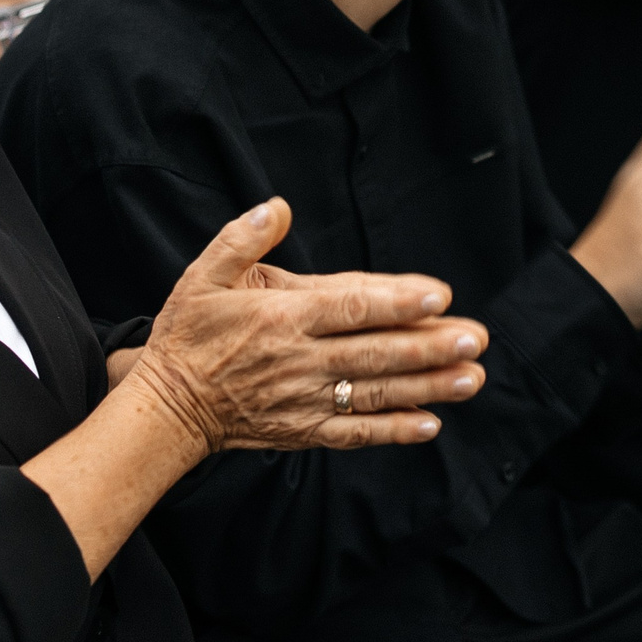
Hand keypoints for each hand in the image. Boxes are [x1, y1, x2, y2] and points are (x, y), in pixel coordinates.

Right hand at [124, 199, 488, 453]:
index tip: (440, 296)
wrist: (166, 407)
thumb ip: (241, 239)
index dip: (395, 302)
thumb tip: (276, 208)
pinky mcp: (303, 431)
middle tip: (475, 338)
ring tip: (471, 377)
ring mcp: (305, 400)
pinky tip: (431, 423)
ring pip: (374, 393)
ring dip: (426, 387)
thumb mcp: (203, 275)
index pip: (349, 307)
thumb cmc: (189, 334)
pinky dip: (393, 430)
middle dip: (427, 347)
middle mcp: (300, 361)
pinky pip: (355, 433)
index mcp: (281, 317)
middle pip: (374, 353)